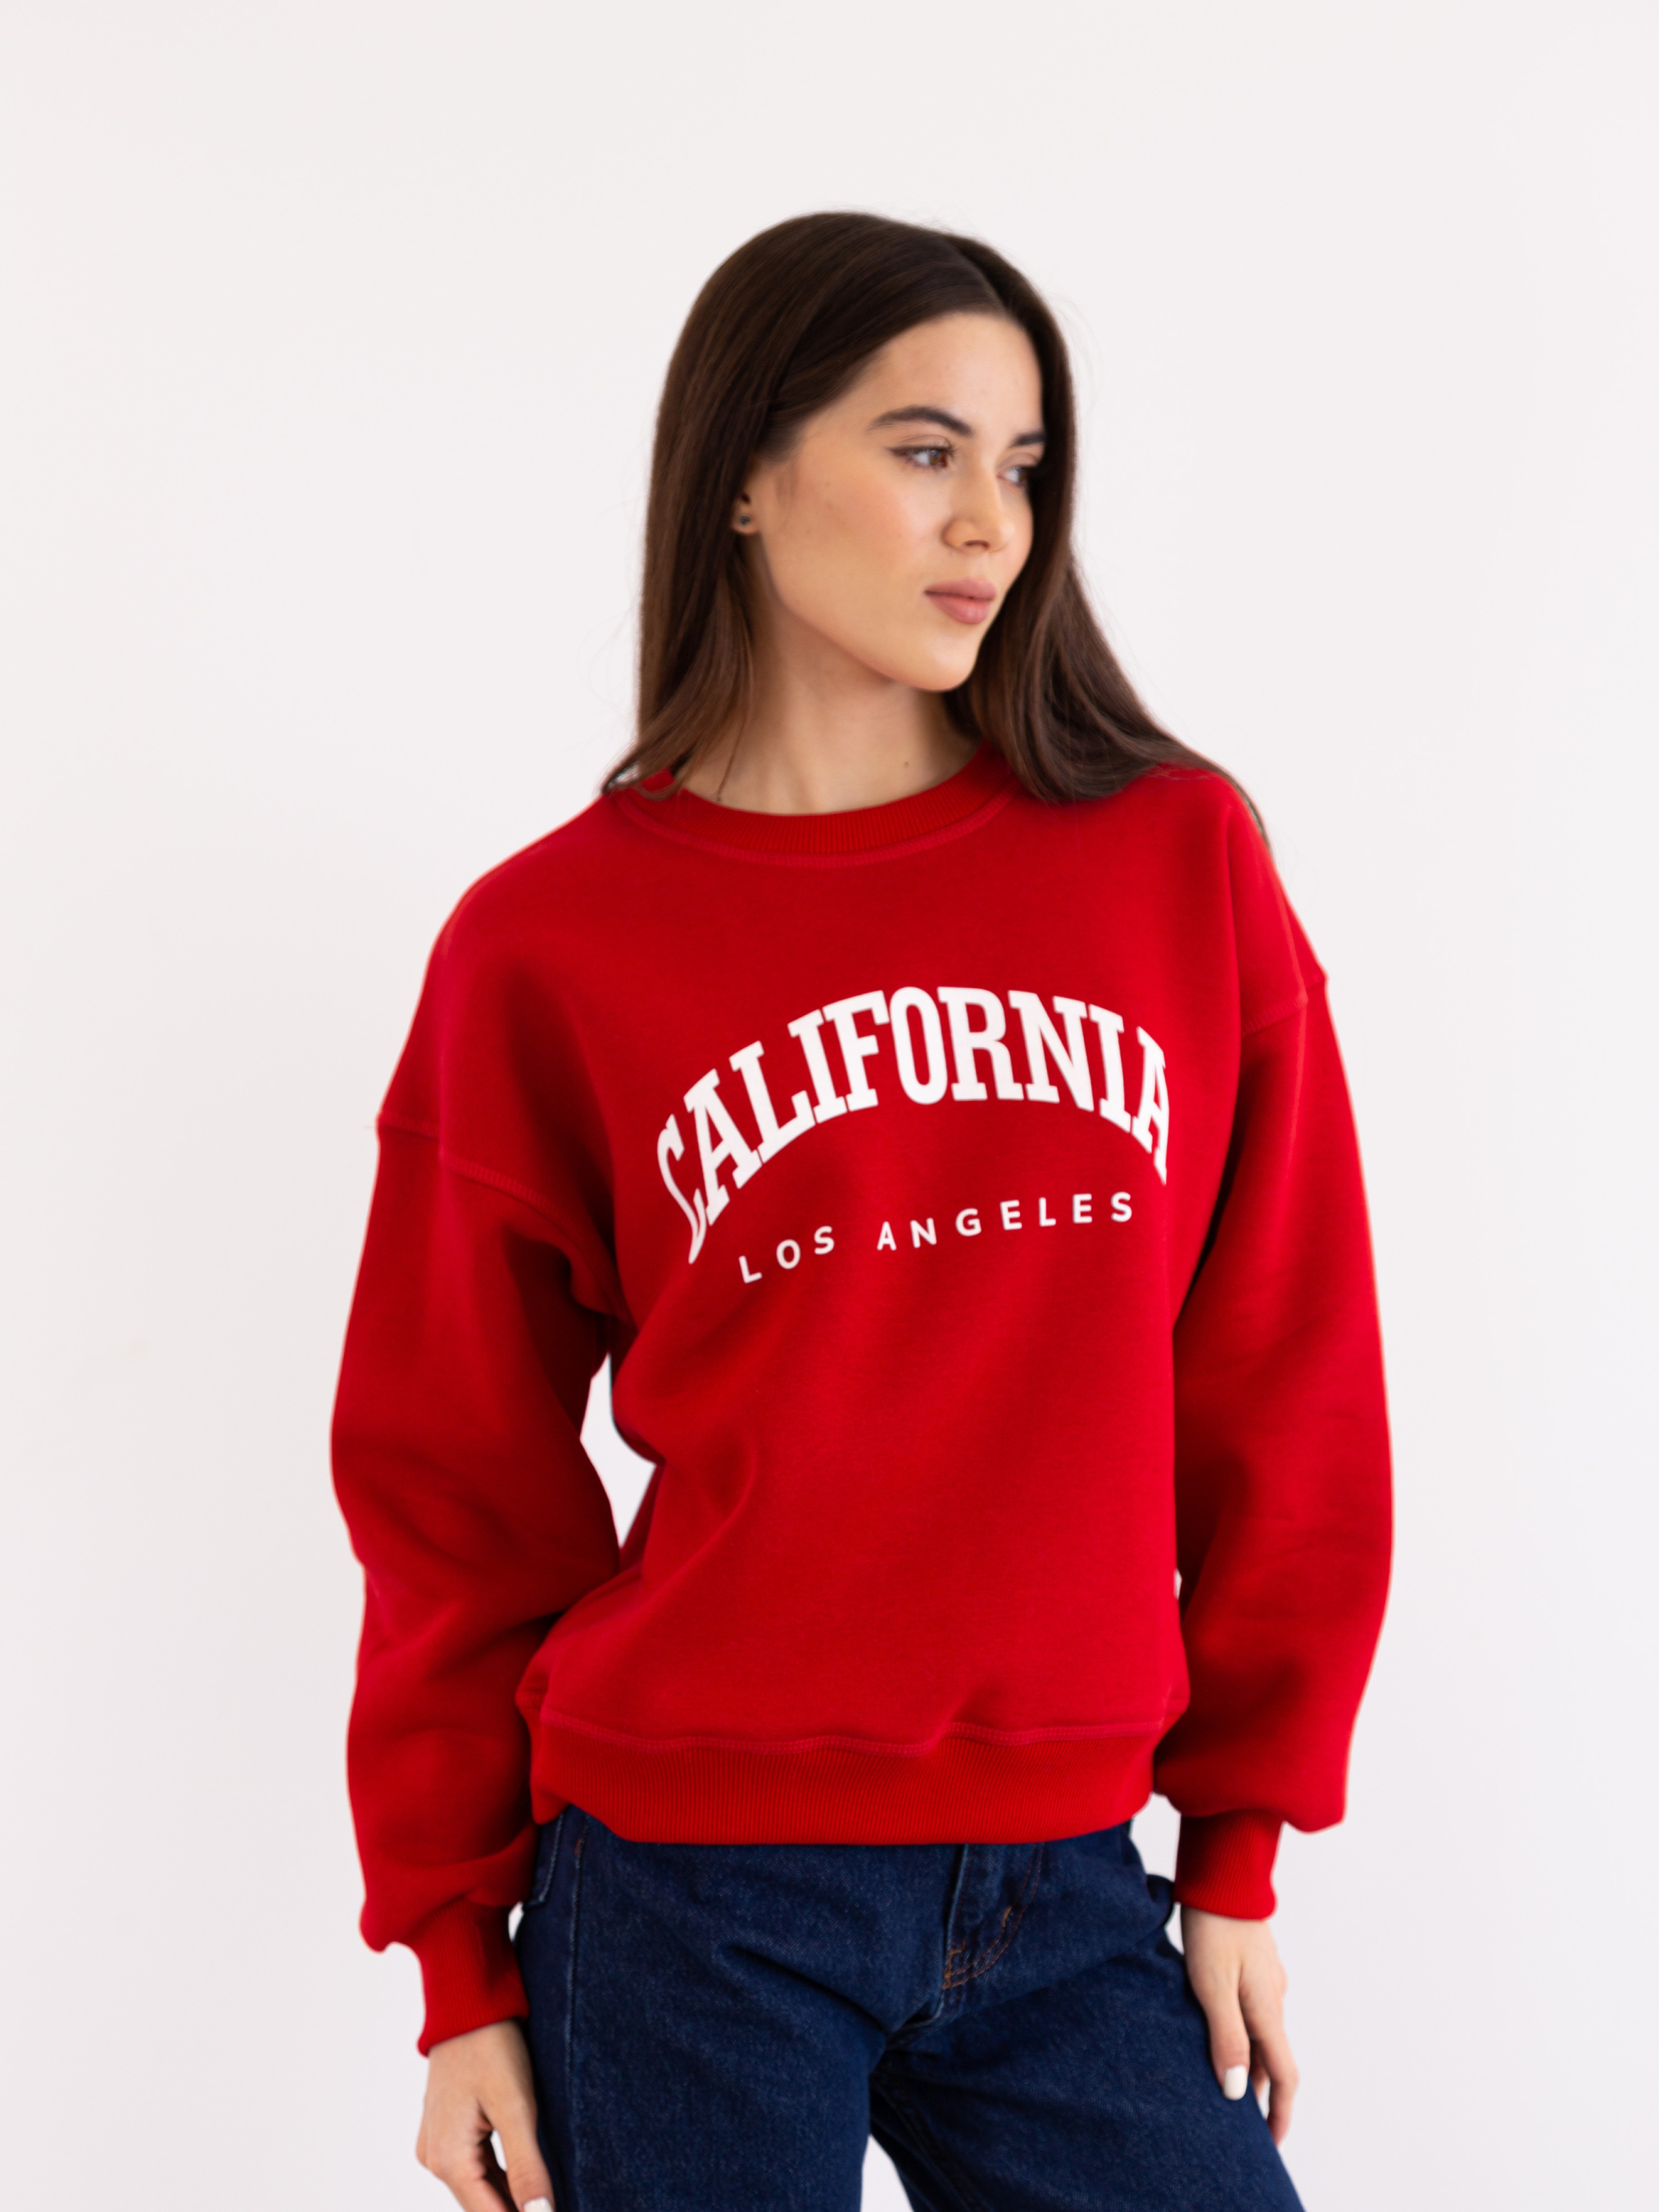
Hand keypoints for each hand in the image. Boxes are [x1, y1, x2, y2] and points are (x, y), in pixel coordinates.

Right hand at [417, 2019, 556, 2211]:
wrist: (468, 2004)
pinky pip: (473, 2167)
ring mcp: (436, 2144)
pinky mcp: (445, 2131)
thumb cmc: (492, 2048)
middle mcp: (435, 2158)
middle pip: (481, 2205)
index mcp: (448, 2159)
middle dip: (517, 2210)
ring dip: (509, 2197)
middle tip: (554, 2204)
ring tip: (545, 2198)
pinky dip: (499, 2176)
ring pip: (478, 2188)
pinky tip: (525, 2179)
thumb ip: (526, 2167)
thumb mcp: (517, 2108)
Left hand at [1179, 1906, 1297, 2143]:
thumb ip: (1226, 2038)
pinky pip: (1254, 2010)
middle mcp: (1274, 1997)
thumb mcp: (1212, 1987)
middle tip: (1242, 2125)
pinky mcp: (1254, 1964)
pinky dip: (1244, 2033)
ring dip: (1251, 2062)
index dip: (1279, 2114)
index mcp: (1268, 2009)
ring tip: (1226, 2083)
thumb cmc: (1212, 1928)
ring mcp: (1266, 1979)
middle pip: (1274, 2058)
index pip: (1284, 2076)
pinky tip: (1220, 2031)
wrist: (1222, 1875)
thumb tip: (1239, 2093)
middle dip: (1262, 2093)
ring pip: (1263, 2033)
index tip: (1271, 2145)